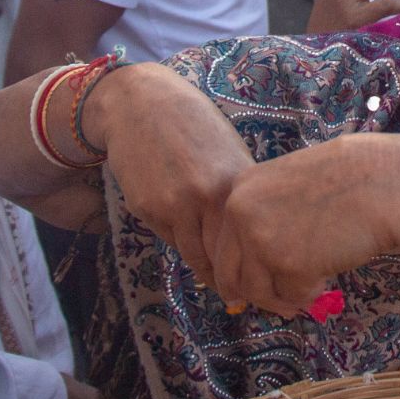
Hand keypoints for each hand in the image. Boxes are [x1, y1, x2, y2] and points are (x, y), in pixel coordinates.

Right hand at [87, 64, 254, 287]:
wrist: (141, 105)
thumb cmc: (193, 124)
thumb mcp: (228, 151)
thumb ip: (238, 192)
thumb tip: (255, 231)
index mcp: (233, 182)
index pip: (246, 239)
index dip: (252, 266)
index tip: (258, 284)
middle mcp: (205, 197)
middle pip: (221, 255)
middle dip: (229, 278)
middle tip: (238, 294)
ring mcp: (172, 205)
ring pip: (193, 253)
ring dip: (204, 267)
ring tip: (216, 279)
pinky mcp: (146, 208)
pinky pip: (168, 237)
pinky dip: (179, 241)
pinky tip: (187, 238)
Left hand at [207, 134, 399, 316]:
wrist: (384, 183)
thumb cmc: (346, 182)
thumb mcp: (288, 187)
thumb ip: (262, 217)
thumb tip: (246, 268)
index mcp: (239, 190)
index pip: (220, 246)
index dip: (238, 272)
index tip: (247, 290)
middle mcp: (241, 213)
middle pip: (231, 276)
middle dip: (256, 294)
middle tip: (280, 305)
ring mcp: (261, 238)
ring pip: (258, 293)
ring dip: (284, 297)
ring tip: (313, 282)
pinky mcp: (288, 264)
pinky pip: (292, 296)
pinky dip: (310, 292)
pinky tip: (329, 270)